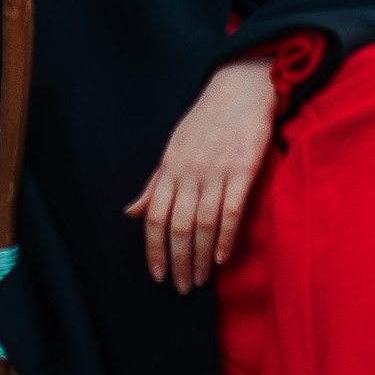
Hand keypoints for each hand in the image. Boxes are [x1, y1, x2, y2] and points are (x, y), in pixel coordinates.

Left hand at [127, 59, 276, 293]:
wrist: (242, 88)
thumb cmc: (206, 120)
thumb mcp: (173, 148)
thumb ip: (155, 184)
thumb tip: (131, 212)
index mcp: (170, 168)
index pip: (155, 217)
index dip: (153, 250)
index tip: (157, 275)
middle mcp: (189, 172)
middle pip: (177, 227)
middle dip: (177, 262)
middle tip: (181, 287)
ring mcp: (216, 171)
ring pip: (202, 223)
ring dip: (199, 257)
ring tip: (199, 280)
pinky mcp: (242, 169)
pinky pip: (230, 210)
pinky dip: (224, 237)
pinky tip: (221, 258)